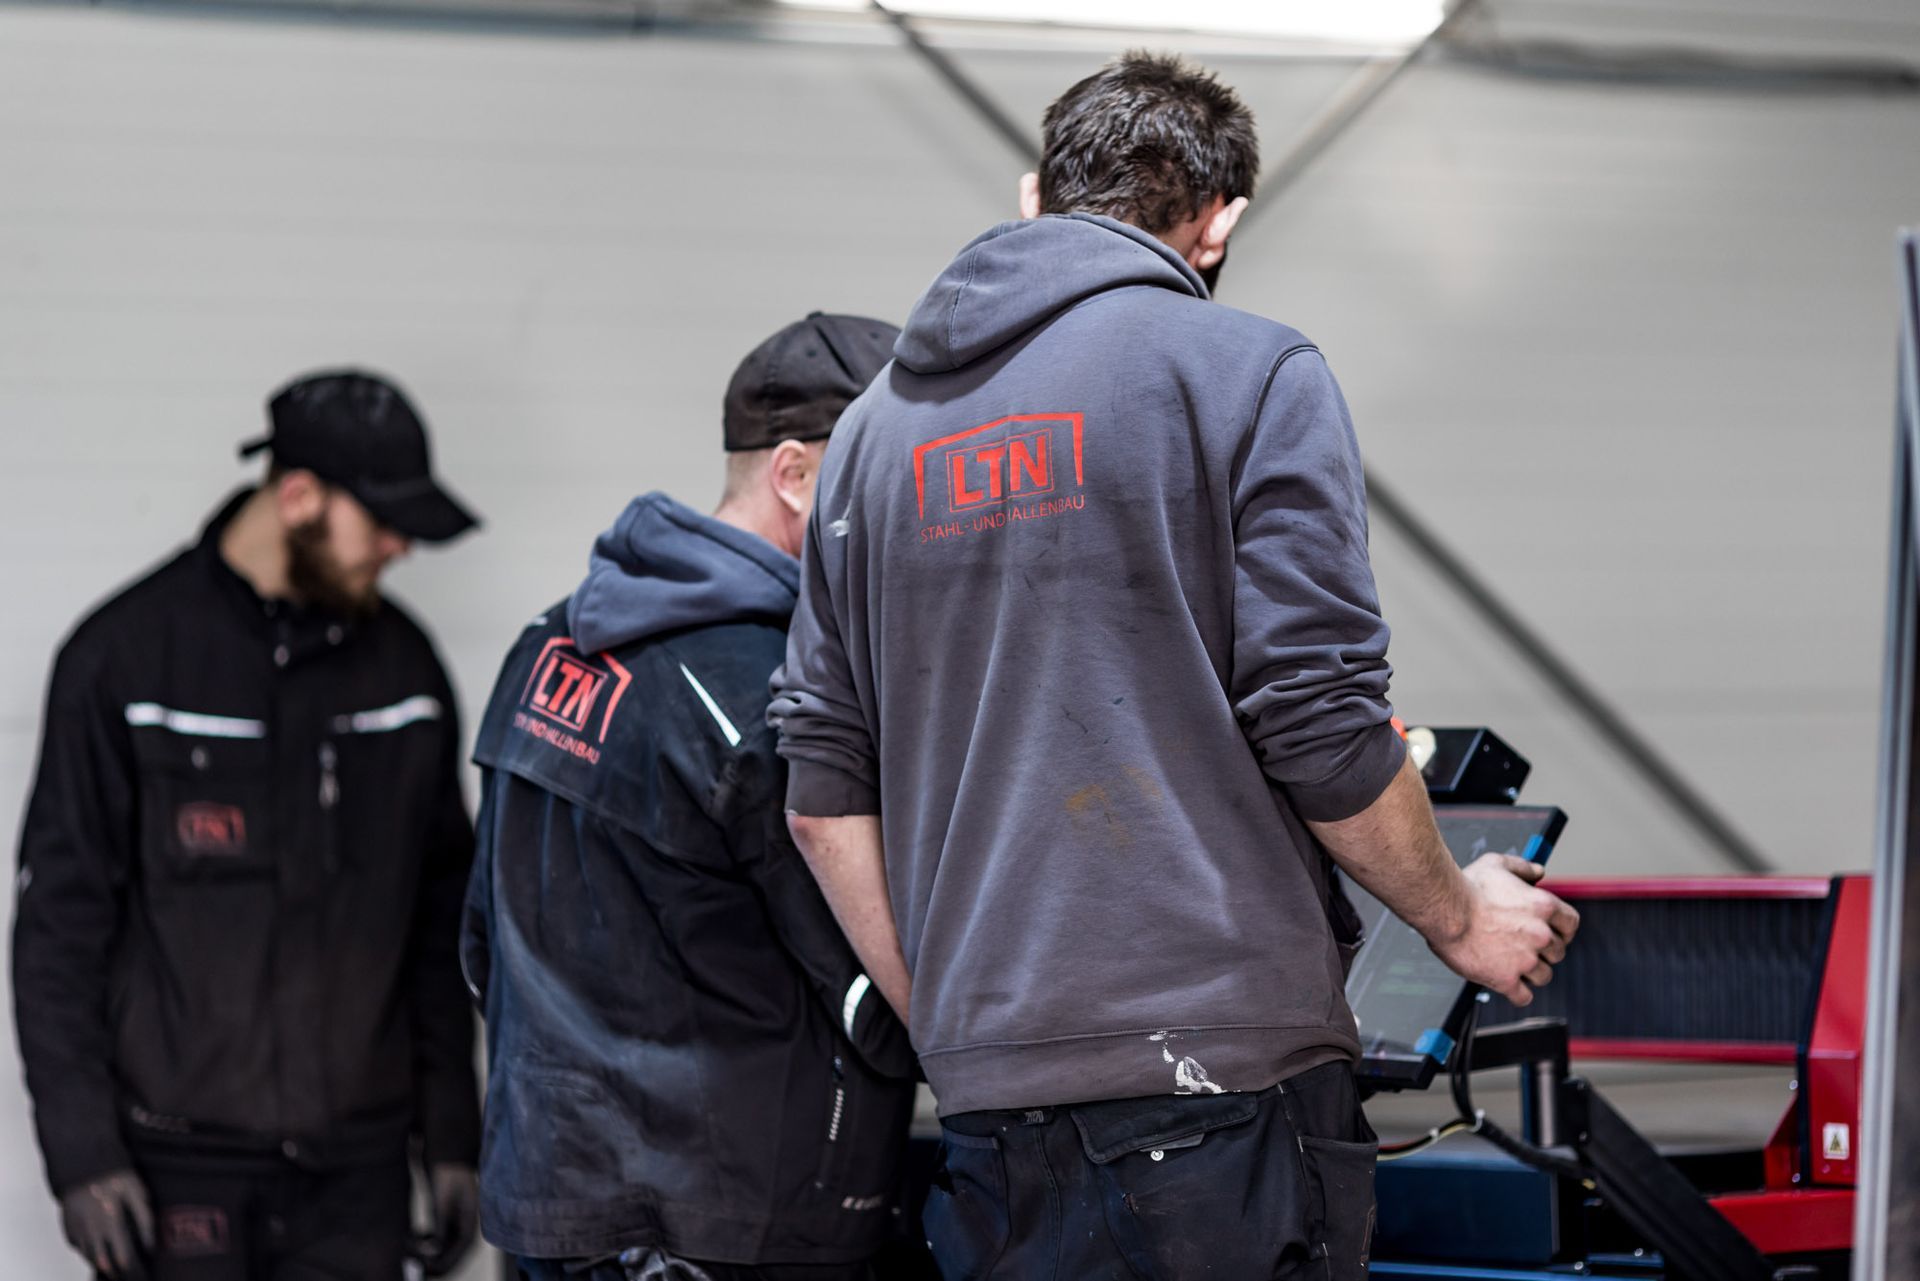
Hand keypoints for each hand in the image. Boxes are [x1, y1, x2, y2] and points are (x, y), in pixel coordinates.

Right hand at [58, 1169, 152, 1278]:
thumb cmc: (113, 1175)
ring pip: (87, 1256)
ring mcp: (77, 1229)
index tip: (135, 1271)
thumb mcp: (137, 1192)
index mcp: (111, 1222)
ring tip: (110, 1266)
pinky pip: (76, 1245)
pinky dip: (85, 1251)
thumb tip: (150, 1243)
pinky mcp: (67, 1225)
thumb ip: (145, 1218)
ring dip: (98, 1263)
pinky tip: (95, 1250)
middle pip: (101, 1262)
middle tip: (122, 1273)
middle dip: (112, 1271)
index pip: (120, 1256)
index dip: (128, 1267)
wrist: (83, 1163)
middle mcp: (92, 1230)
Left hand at [408, 1162, 478, 1276]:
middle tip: (414, 1261)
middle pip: (452, 1254)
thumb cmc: (448, 1174)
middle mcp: (464, 1226)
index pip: (462, 1250)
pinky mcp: (444, 1221)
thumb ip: (441, 1226)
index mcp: (471, 1221)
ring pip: (442, 1249)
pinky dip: (424, 1243)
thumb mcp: (443, 1201)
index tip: (426, 1267)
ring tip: (410, 1245)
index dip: (446, 1262)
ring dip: (427, 1252)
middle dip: (434, 1261)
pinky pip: (435, 1240)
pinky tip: (413, 1237)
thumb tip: (434, 1250)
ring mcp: (454, 1224)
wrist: (447, 1156)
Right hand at [1428, 854, 1579, 1005]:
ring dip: (1531, 972)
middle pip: (1559, 953)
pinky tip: (1508, 983)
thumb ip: (1523, 867)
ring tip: (1513, 964)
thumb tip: (1538, 872)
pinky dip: (1518, 992)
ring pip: (1544, 976)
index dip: (1562, 929)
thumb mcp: (1497, 864)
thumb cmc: (1467, 887)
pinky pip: (1524, 997)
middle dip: (1544, 951)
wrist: (1444, 909)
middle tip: (1525, 946)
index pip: (1571, 924)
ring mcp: (1525, 960)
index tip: (1553, 931)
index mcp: (1543, 907)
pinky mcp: (1505, 979)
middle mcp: (1540, 935)